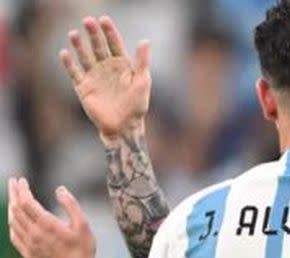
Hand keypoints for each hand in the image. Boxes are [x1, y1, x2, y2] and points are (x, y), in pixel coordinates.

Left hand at [7, 178, 95, 257]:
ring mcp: (29, 244)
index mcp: (47, 224)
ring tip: (13, 198)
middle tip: (13, 182)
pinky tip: (14, 220)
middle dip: (13, 194)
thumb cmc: (83, 250)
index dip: (22, 189)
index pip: (26, 201)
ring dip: (11, 207)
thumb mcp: (83, 224)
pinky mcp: (27, 254)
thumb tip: (59, 189)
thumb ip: (71, 204)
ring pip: (13, 221)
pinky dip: (12, 224)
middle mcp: (34, 233)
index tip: (21, 180)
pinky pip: (14, 235)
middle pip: (16, 209)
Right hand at [59, 16, 150, 142]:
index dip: (109, 31)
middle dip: (93, 34)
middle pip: (98, 47)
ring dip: (79, 46)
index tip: (104, 19)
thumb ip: (142, 61)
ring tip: (74, 34)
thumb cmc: (137, 105)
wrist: (124, 127)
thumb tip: (145, 40)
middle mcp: (107, 68)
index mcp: (122, 66)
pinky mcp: (84, 88)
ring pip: (85, 57)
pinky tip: (64, 53)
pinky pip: (74, 73)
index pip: (114, 44)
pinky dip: (69, 64)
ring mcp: (95, 77)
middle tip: (88, 21)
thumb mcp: (142, 81)